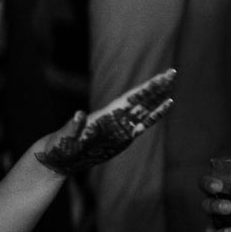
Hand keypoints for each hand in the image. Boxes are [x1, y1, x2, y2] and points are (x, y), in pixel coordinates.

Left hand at [36, 68, 176, 174]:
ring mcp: (119, 128)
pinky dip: (153, 117)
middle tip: (172, 72)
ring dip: (157, 99)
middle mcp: (114, 118)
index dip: (146, 89)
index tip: (160, 77)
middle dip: (156, 87)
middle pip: (140, 100)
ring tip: (171, 87)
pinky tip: (165, 108)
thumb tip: (78, 113)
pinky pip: (141, 126)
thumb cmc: (59, 147)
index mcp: (105, 116)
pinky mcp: (121, 138)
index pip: (130, 99)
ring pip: (143, 111)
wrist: (58, 158)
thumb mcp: (65, 138)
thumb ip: (73, 127)